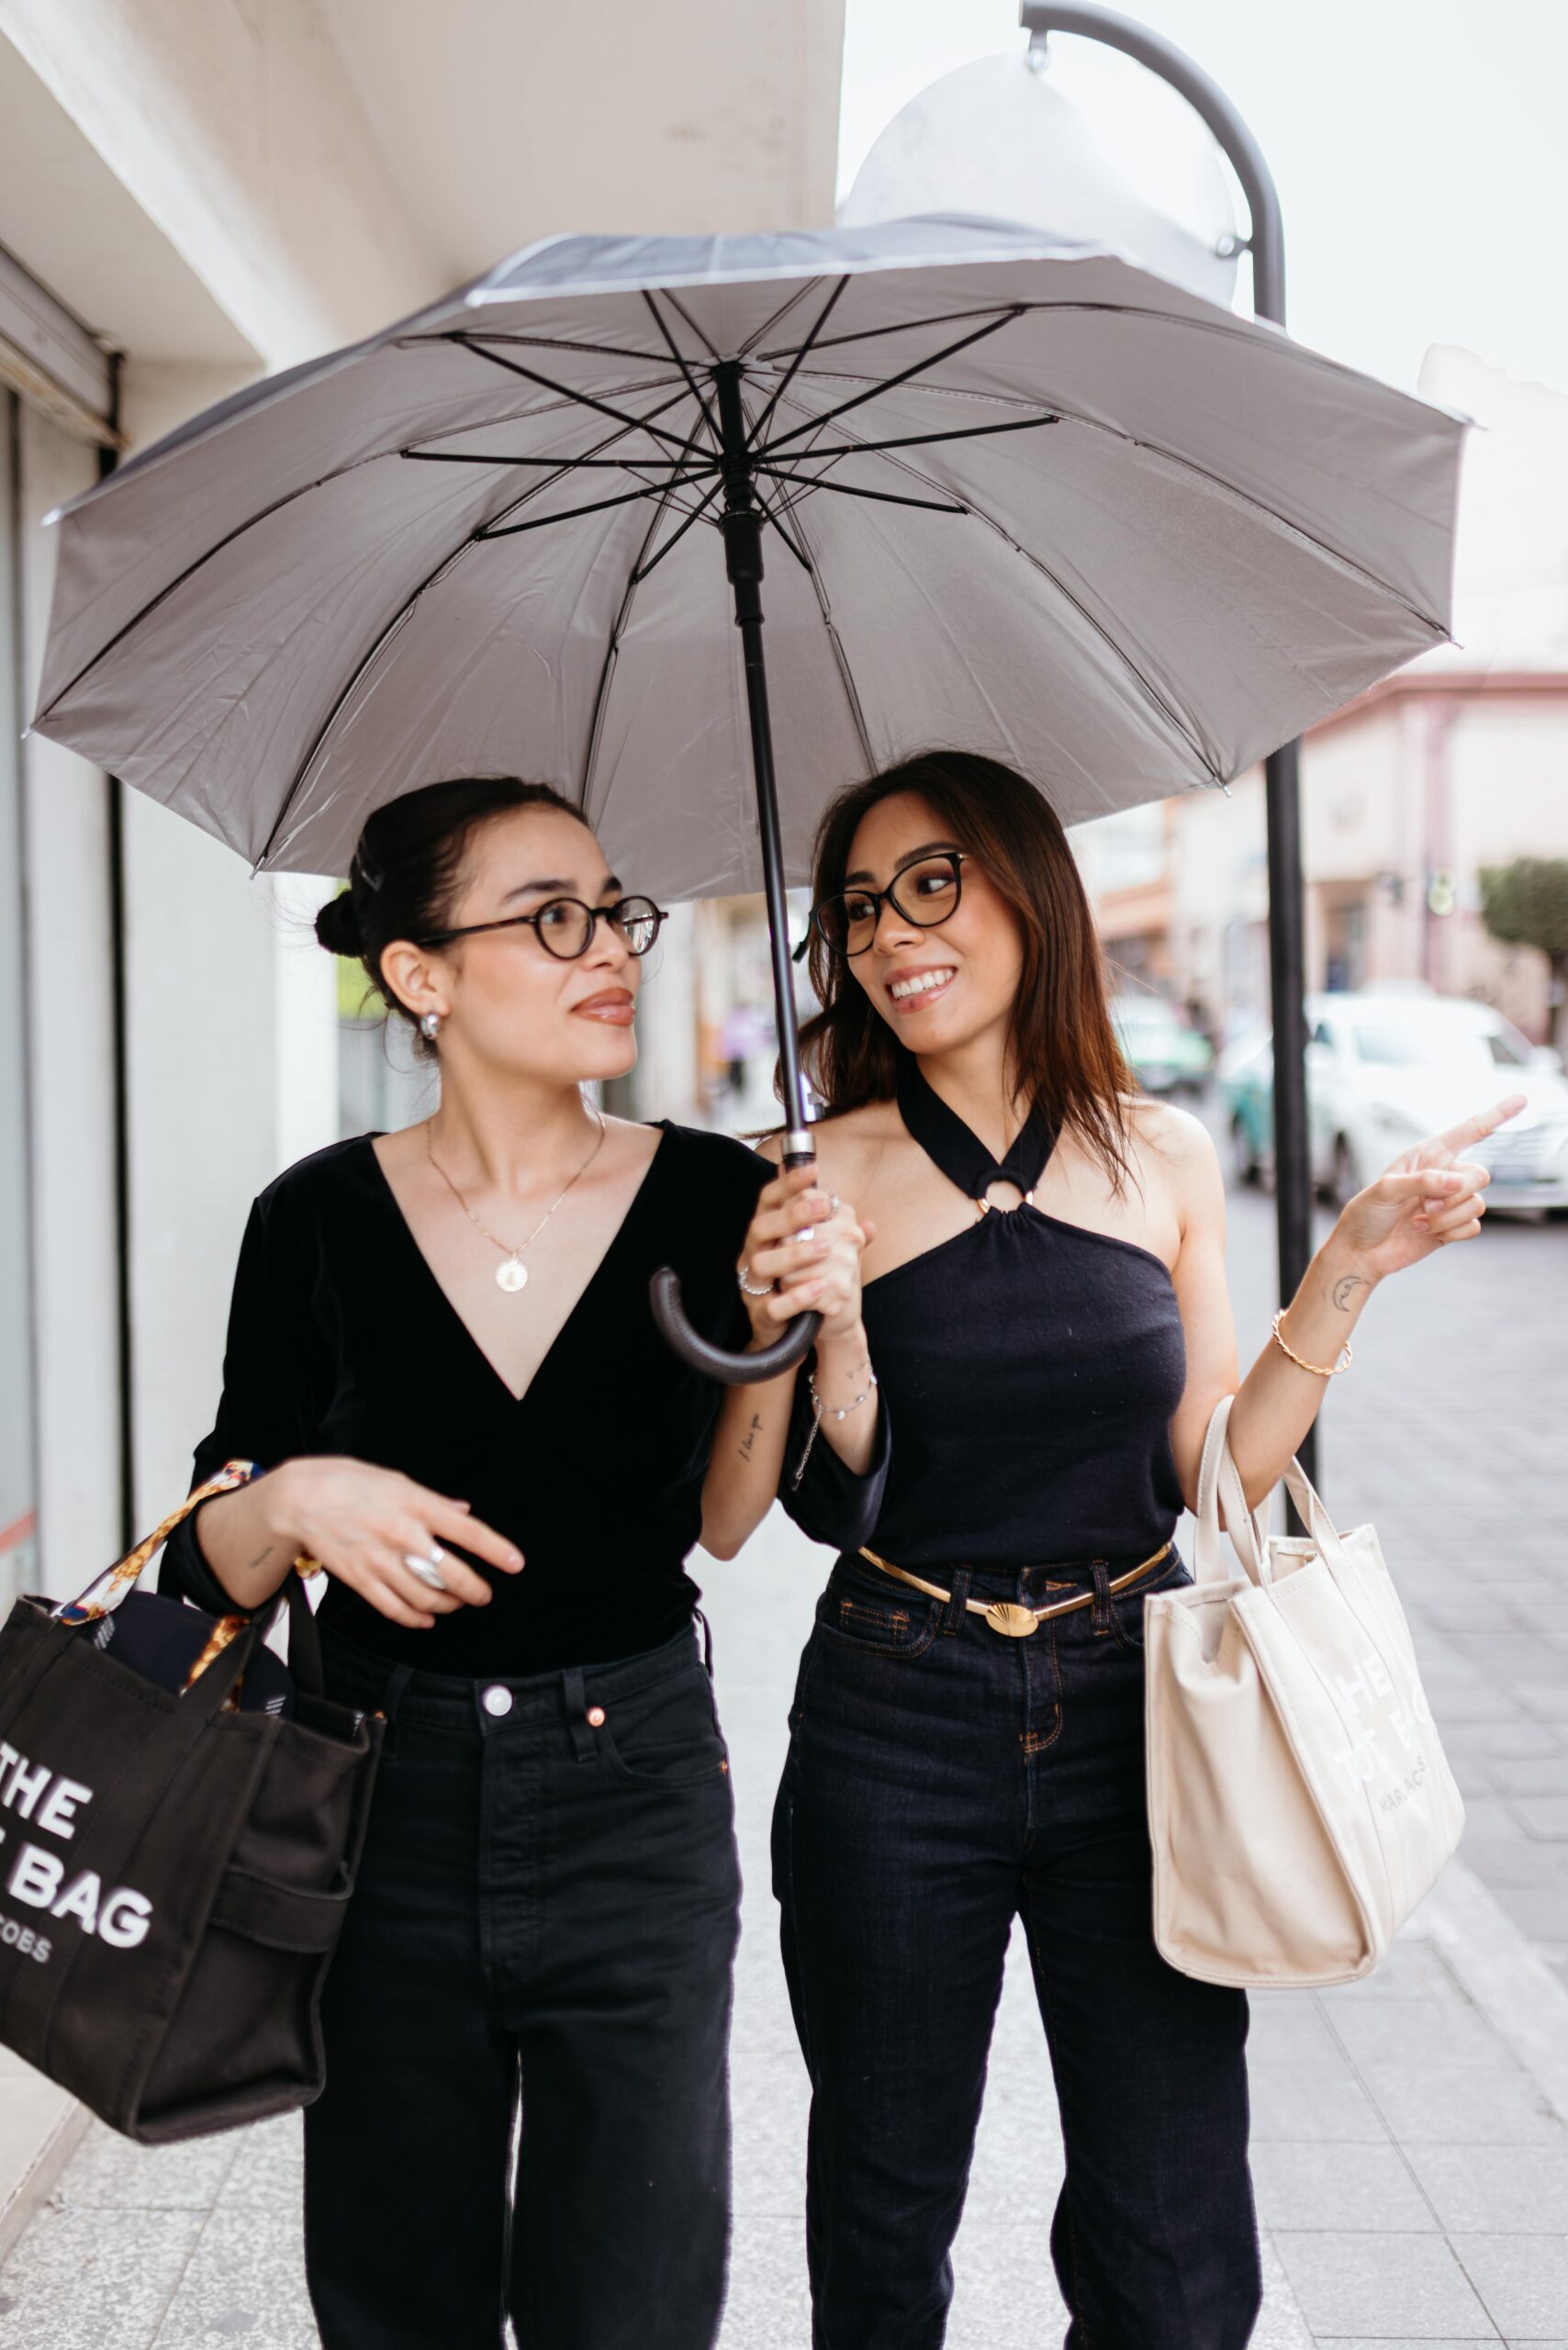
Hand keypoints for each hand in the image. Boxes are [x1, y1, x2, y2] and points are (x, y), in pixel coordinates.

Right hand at [266, 1457, 522, 1629]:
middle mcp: (402, 1535)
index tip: (515, 1563)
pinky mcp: (360, 1579)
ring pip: (426, 1597)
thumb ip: (434, 1501)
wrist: (300, 1498)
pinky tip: (427, 1618)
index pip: (468, 1531)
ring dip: (448, 1605)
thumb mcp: (397, 1480)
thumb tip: (463, 1512)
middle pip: (451, 1574)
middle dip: (475, 1590)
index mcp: (416, 1505)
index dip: (496, 1550)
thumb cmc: (349, 1482)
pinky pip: (394, 1608)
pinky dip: (416, 1618)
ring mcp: (380, 1560)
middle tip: (484, 1595)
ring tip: (457, 1603)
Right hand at [737, 1164, 875, 1344]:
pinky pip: (772, 1305)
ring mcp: (753, 1285)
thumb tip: (867, 1226)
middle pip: (761, 1226)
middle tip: (824, 1207)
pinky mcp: (760, 1315)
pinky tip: (822, 1286)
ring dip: (795, 1254)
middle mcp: (753, 1255)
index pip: (769, 1201)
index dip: (788, 1184)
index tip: (814, 1170)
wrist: (790, 1334)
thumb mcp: (822, 1260)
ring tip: (826, 1249)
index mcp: (767, 1235)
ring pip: (761, 1263)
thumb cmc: (803, 1284)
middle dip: (792, 1215)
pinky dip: (797, 1295)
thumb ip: (840, 1246)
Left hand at [1332, 1094, 1525, 1280]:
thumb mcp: (1385, 1190)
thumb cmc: (1366, 1214)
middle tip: (1424, 1206)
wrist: (1362, 1251)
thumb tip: (1458, 1182)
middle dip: (1456, 1194)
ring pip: (1477, 1204)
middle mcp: (1444, 1174)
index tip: (1522, 1099)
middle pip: (1481, 1174)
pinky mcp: (1454, 1226)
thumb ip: (1422, 1182)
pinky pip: (1474, 1226)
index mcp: (1428, 1155)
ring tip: (1417, 1222)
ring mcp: (1450, 1202)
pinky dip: (1451, 1232)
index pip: (1470, 1131)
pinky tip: (1425, 1233)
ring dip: (1447, 1217)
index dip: (1497, 1115)